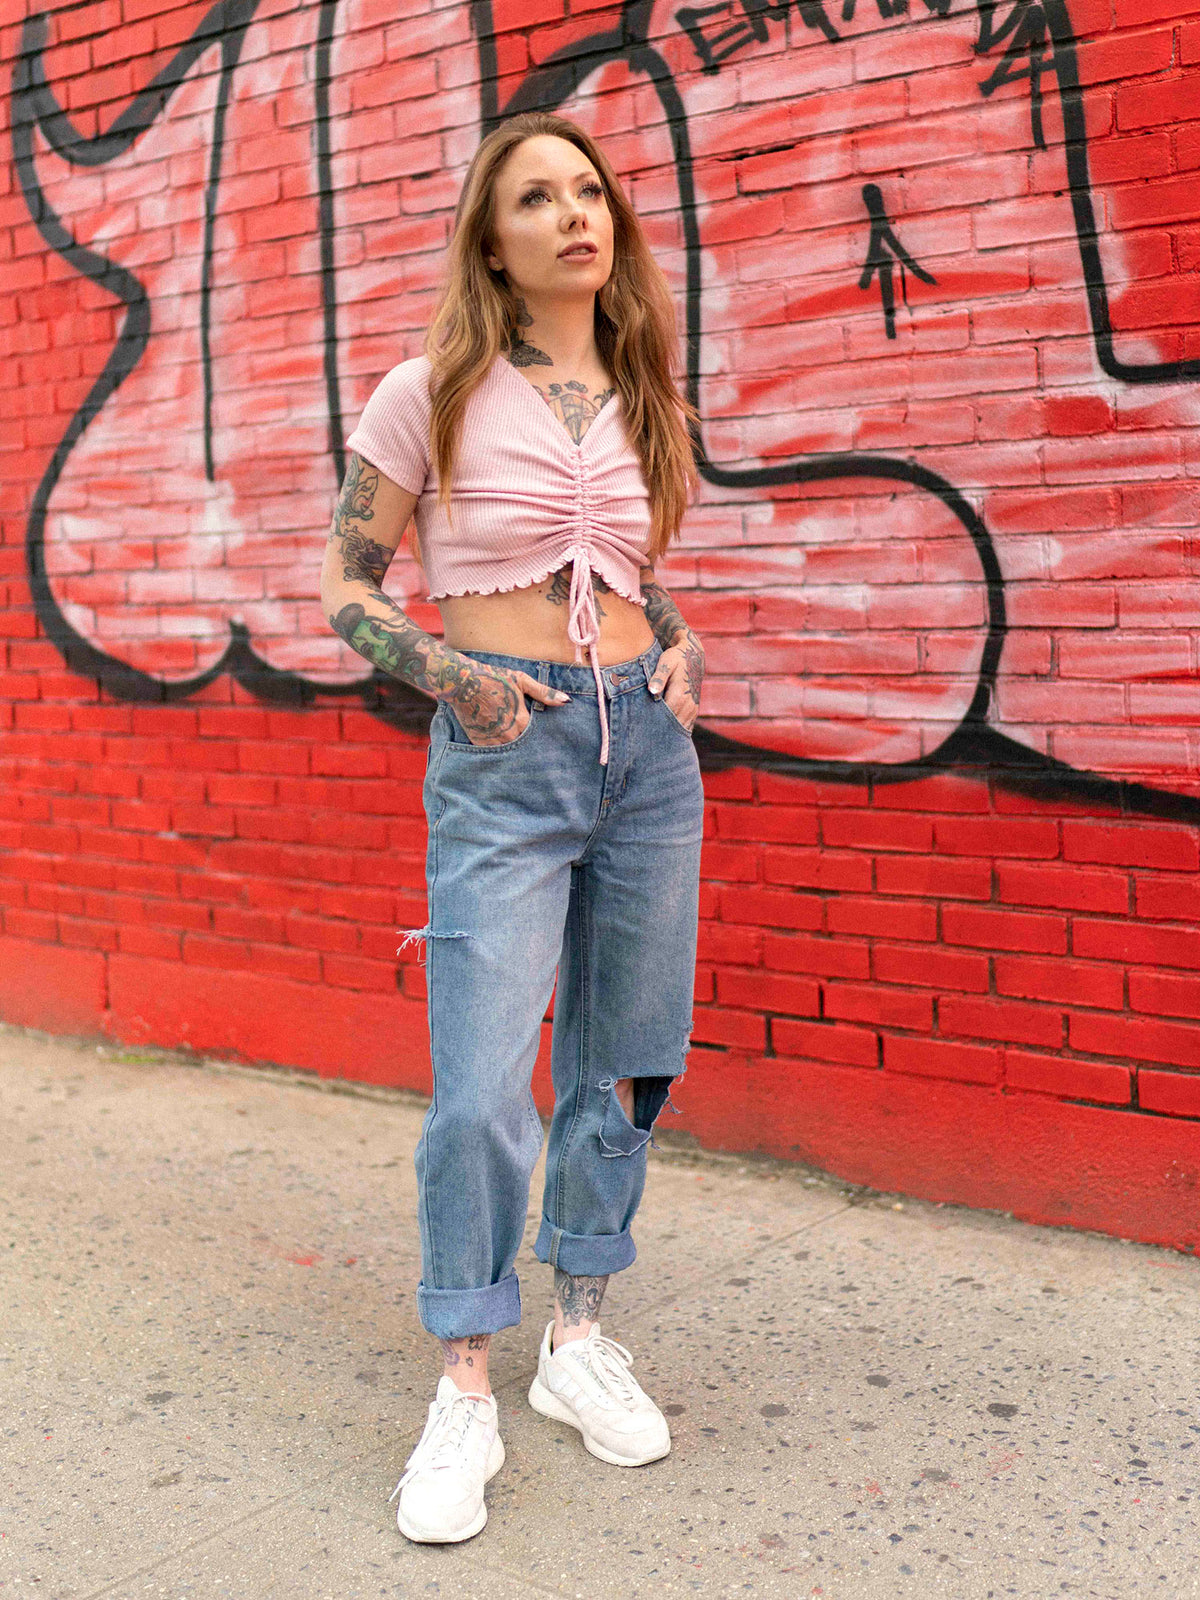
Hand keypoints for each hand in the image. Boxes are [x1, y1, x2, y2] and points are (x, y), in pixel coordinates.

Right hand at [445, 663, 570, 745]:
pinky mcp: (480, 742)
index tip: (546, 741)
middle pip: (524, 746)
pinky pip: (493, 753)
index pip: (537, 736)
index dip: (539, 737)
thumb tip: (567, 701)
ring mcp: (493, 739)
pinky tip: (502, 749)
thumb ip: (544, 693)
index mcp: (522, 720)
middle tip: (531, 747)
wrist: (463, 682)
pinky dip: (498, 752)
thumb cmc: (494, 678)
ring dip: (514, 750)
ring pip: (510, 752)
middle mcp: (509, 734)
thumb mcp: (521, 681)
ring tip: (517, 749)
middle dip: (528, 746)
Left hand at [648, 633, 703, 731]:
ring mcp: (692, 709)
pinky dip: (676, 731)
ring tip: (652, 739)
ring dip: (667, 733)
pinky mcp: (694, 710)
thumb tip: (652, 690)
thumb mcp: (666, 663)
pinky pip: (686, 726)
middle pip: (671, 725)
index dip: (652, 723)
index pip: (663, 717)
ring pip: (679, 728)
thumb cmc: (675, 658)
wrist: (693, 655)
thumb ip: (659, 677)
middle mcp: (688, 705)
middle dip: (658, 731)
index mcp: (678, 695)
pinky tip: (664, 735)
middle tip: (643, 738)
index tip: (640, 729)